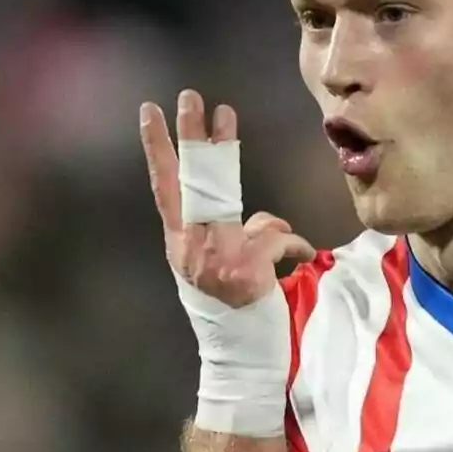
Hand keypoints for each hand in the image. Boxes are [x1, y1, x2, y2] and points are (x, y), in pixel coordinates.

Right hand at [140, 89, 313, 307]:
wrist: (240, 356)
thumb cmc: (234, 308)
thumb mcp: (223, 265)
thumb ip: (236, 232)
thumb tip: (264, 222)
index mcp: (181, 243)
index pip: (165, 187)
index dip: (158, 150)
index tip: (150, 112)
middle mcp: (190, 247)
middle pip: (190, 181)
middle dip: (189, 135)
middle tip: (190, 95)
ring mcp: (215, 257)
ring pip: (236, 205)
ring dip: (246, 189)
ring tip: (232, 142)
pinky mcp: (244, 270)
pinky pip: (277, 241)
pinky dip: (294, 248)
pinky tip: (302, 259)